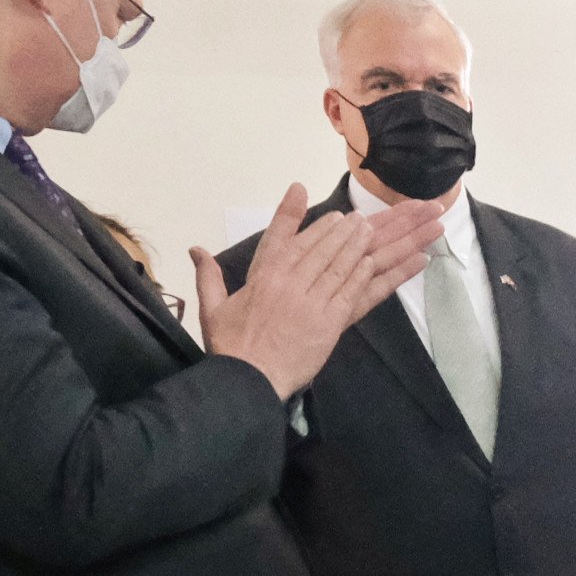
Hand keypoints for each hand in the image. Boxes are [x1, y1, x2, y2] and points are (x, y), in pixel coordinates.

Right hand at [192, 182, 443, 399]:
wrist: (249, 379)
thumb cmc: (231, 346)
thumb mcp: (212, 307)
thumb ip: (208, 275)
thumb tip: (195, 249)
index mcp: (262, 276)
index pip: (281, 238)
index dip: (297, 216)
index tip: (308, 196)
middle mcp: (289, 282)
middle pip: (321, 247)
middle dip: (342, 229)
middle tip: (360, 215)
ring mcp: (312, 301)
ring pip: (341, 264)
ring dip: (360, 243)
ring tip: (374, 228)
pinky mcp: (330, 321)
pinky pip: (354, 291)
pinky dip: (369, 273)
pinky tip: (380, 259)